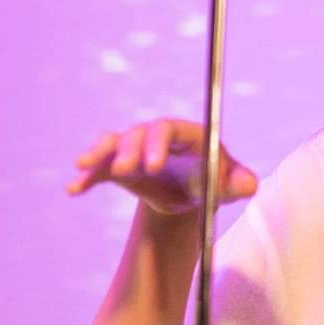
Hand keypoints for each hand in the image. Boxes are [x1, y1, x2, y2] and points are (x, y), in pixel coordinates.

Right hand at [66, 118, 257, 214]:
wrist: (191, 194)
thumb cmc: (215, 182)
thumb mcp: (229, 185)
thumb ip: (239, 183)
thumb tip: (249, 186)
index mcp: (186, 134)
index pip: (169, 130)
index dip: (158, 143)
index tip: (153, 165)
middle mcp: (156, 135)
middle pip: (138, 134)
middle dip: (130, 151)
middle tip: (126, 171)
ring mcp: (135, 149)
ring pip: (114, 143)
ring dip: (100, 154)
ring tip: (84, 166)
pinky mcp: (118, 167)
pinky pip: (99, 168)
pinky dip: (87, 177)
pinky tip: (73, 190)